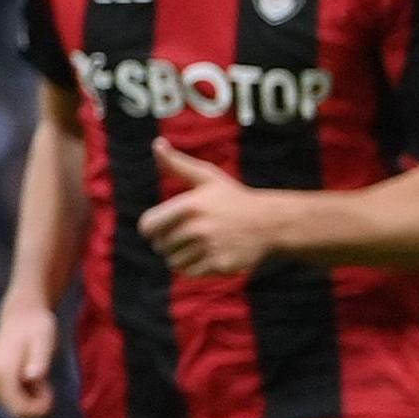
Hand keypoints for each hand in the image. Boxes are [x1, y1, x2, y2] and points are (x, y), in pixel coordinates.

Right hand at [0, 297, 60, 417]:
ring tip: (37, 376)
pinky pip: (10, 401)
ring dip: (30, 399)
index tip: (50, 390)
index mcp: (1, 374)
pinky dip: (24, 395)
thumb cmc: (36, 326)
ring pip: (13, 408)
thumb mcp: (44, 340)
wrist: (20, 315)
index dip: (40, 407)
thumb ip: (39, 359)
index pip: (19, 410)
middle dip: (35, 403)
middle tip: (45, 382)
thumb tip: (32, 376)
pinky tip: (29, 378)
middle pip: (16, 412)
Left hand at [140, 141, 290, 275]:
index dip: (150, 229)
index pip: (148, 226)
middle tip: (190, 235)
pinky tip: (209, 255)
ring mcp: (211, 248)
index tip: (159, 228)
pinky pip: (189, 274)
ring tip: (200, 245)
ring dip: (181, 257)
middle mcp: (199, 227)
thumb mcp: (207, 177)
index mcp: (190, 205)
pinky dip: (195, 268)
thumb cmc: (233, 198)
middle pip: (161, 246)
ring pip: (173, 262)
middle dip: (169, 242)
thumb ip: (178, 164)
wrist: (270, 222)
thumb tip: (157, 144)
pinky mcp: (220, 265)